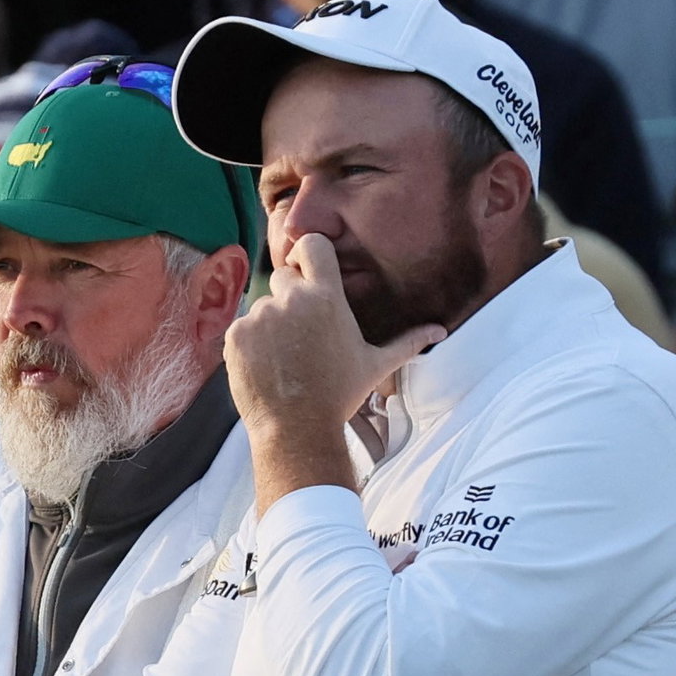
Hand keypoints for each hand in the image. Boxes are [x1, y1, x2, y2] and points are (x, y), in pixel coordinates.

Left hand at [225, 233, 444, 437]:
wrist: (296, 431)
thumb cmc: (338, 396)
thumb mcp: (375, 366)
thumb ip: (407, 343)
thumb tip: (439, 331)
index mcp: (327, 298)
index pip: (312, 244)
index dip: (308, 253)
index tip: (310, 269)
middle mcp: (291, 299)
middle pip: (284, 277)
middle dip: (291, 296)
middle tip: (302, 332)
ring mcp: (260, 316)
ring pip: (263, 306)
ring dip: (271, 325)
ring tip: (285, 359)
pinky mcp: (236, 335)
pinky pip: (243, 328)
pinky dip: (251, 344)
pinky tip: (266, 368)